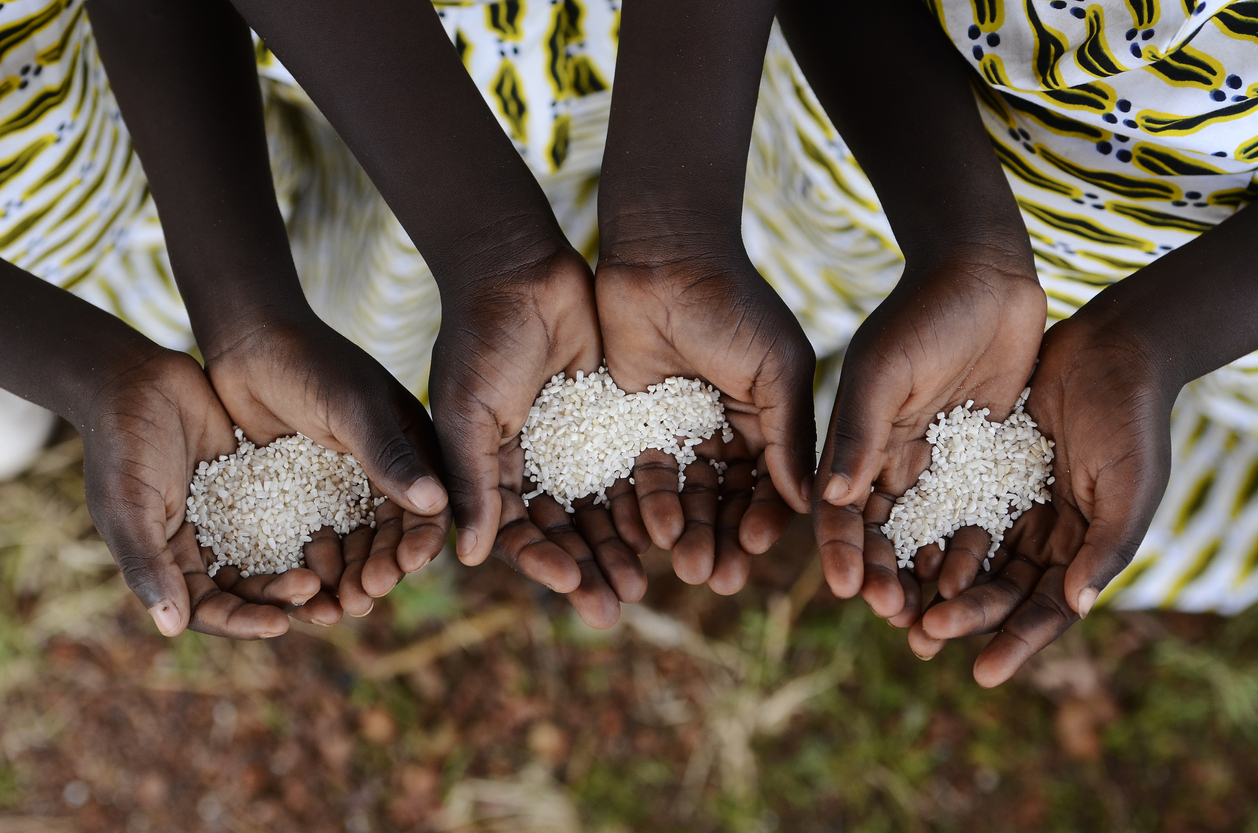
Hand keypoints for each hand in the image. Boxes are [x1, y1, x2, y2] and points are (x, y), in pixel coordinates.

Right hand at [82, 348, 326, 637]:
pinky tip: (345, 532)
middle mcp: (205, 545)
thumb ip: (147, 563)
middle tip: (321, 594)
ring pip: (276, 555)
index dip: (243, 621)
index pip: (209, 609)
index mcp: (169, 561)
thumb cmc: (121, 444)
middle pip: (251, 588)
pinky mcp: (258, 484)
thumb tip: (172, 628)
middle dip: (284, 598)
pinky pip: (291, 512)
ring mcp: (234, 515)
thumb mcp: (129, 506)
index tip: (281, 624)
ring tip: (341, 575)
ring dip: (306, 570)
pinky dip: (314, 527)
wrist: (138, 378)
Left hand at [204, 309, 450, 617]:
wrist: (244, 341)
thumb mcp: (353, 409)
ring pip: (353, 548)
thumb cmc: (308, 363)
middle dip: (380, 571)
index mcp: (411, 448)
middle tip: (362, 599)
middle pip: (390, 538)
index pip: (428, 507)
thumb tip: (437, 504)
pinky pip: (313, 542)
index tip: (404, 569)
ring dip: (347, 579)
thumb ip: (390, 456)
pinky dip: (311, 569)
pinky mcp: (301, 495)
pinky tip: (299, 591)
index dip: (420, 543)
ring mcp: (341, 485)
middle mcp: (382, 472)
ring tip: (331, 609)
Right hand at [430, 248, 649, 627]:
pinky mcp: (612, 419)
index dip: (542, 562)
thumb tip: (469, 556)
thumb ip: (471, 480)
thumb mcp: (467, 414)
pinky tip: (669, 528)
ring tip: (648, 581)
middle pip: (564, 530)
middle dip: (589, 567)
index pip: (517, 531)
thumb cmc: (481, 339)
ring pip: (602, 508)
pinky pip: (631, 469)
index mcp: (490, 469)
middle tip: (617, 607)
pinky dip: (646, 500)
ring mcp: (574, 443)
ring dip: (620, 545)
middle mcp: (533, 464)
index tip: (570, 587)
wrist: (523, 270)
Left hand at [595, 249, 815, 594]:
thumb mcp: (776, 369)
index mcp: (770, 418)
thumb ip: (789, 435)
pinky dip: (646, 505)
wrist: (660, 258)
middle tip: (718, 578)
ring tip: (685, 563)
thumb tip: (808, 503)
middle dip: (725, 538)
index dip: (766, 518)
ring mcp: (681, 429)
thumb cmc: (731, 305)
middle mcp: (728, 430)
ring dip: (688, 530)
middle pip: (728, 500)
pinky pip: (642, 475)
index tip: (758, 550)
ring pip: (686, 495)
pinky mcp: (636, 424)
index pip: (772, 484)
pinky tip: (647, 532)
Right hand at [813, 249, 1046, 621]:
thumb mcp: (883, 371)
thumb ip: (858, 433)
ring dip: (926, 574)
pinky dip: (970, 547)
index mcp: (854, 438)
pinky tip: (981, 580)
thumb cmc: (925, 313)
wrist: (987, 274)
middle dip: (883, 577)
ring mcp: (935, 457)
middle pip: (879, 532)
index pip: (838, 508)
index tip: (850, 591)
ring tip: (937, 616)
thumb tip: (828, 500)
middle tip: (898, 619)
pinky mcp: (979, 454)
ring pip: (924, 531)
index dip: (840, 552)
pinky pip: (971, 511)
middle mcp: (888, 455)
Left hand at [907, 315, 1174, 685]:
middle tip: (919, 639)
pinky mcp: (980, 468)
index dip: (1015, 642)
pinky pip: (946, 507)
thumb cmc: (1132, 420)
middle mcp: (1043, 534)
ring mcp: (1009, 502)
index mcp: (1083, 549)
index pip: (1044, 609)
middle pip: (996, 589)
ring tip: (894, 606)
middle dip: (960, 617)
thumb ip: (1106, 546)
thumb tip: (1076, 606)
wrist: (1111, 349)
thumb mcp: (1128, 486)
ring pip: (965, 555)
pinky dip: (924, 532)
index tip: (980, 673)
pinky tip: (893, 549)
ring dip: (931, 583)